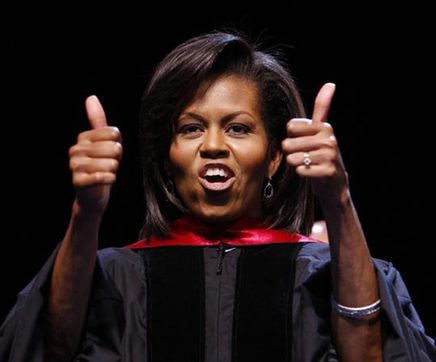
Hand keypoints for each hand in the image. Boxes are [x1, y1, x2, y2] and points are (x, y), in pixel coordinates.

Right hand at [69, 96, 122, 213]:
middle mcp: (76, 149)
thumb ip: (98, 121)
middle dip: (117, 160)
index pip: (114, 133)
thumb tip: (91, 97)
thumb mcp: (104, 142)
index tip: (109, 154)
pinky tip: (106, 181)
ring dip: (114, 171)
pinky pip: (105, 177)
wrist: (93, 195)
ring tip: (105, 174)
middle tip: (108, 166)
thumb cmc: (102, 166)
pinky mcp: (78, 182)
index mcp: (83, 137)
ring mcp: (75, 166)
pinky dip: (111, 180)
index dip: (118, 146)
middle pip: (115, 148)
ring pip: (112, 164)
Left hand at [281, 83, 348, 206]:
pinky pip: (301, 171)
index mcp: (324, 127)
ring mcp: (330, 155)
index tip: (303, 142)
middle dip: (291, 153)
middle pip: (288, 143)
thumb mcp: (321, 131)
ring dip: (296, 164)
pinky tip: (311, 173)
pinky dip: (302, 174)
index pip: (291, 127)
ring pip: (293, 158)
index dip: (291, 137)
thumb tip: (330, 84)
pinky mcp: (328, 171)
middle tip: (304, 156)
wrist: (334, 183)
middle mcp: (328, 139)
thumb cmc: (322, 154)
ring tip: (307, 165)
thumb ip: (322, 108)